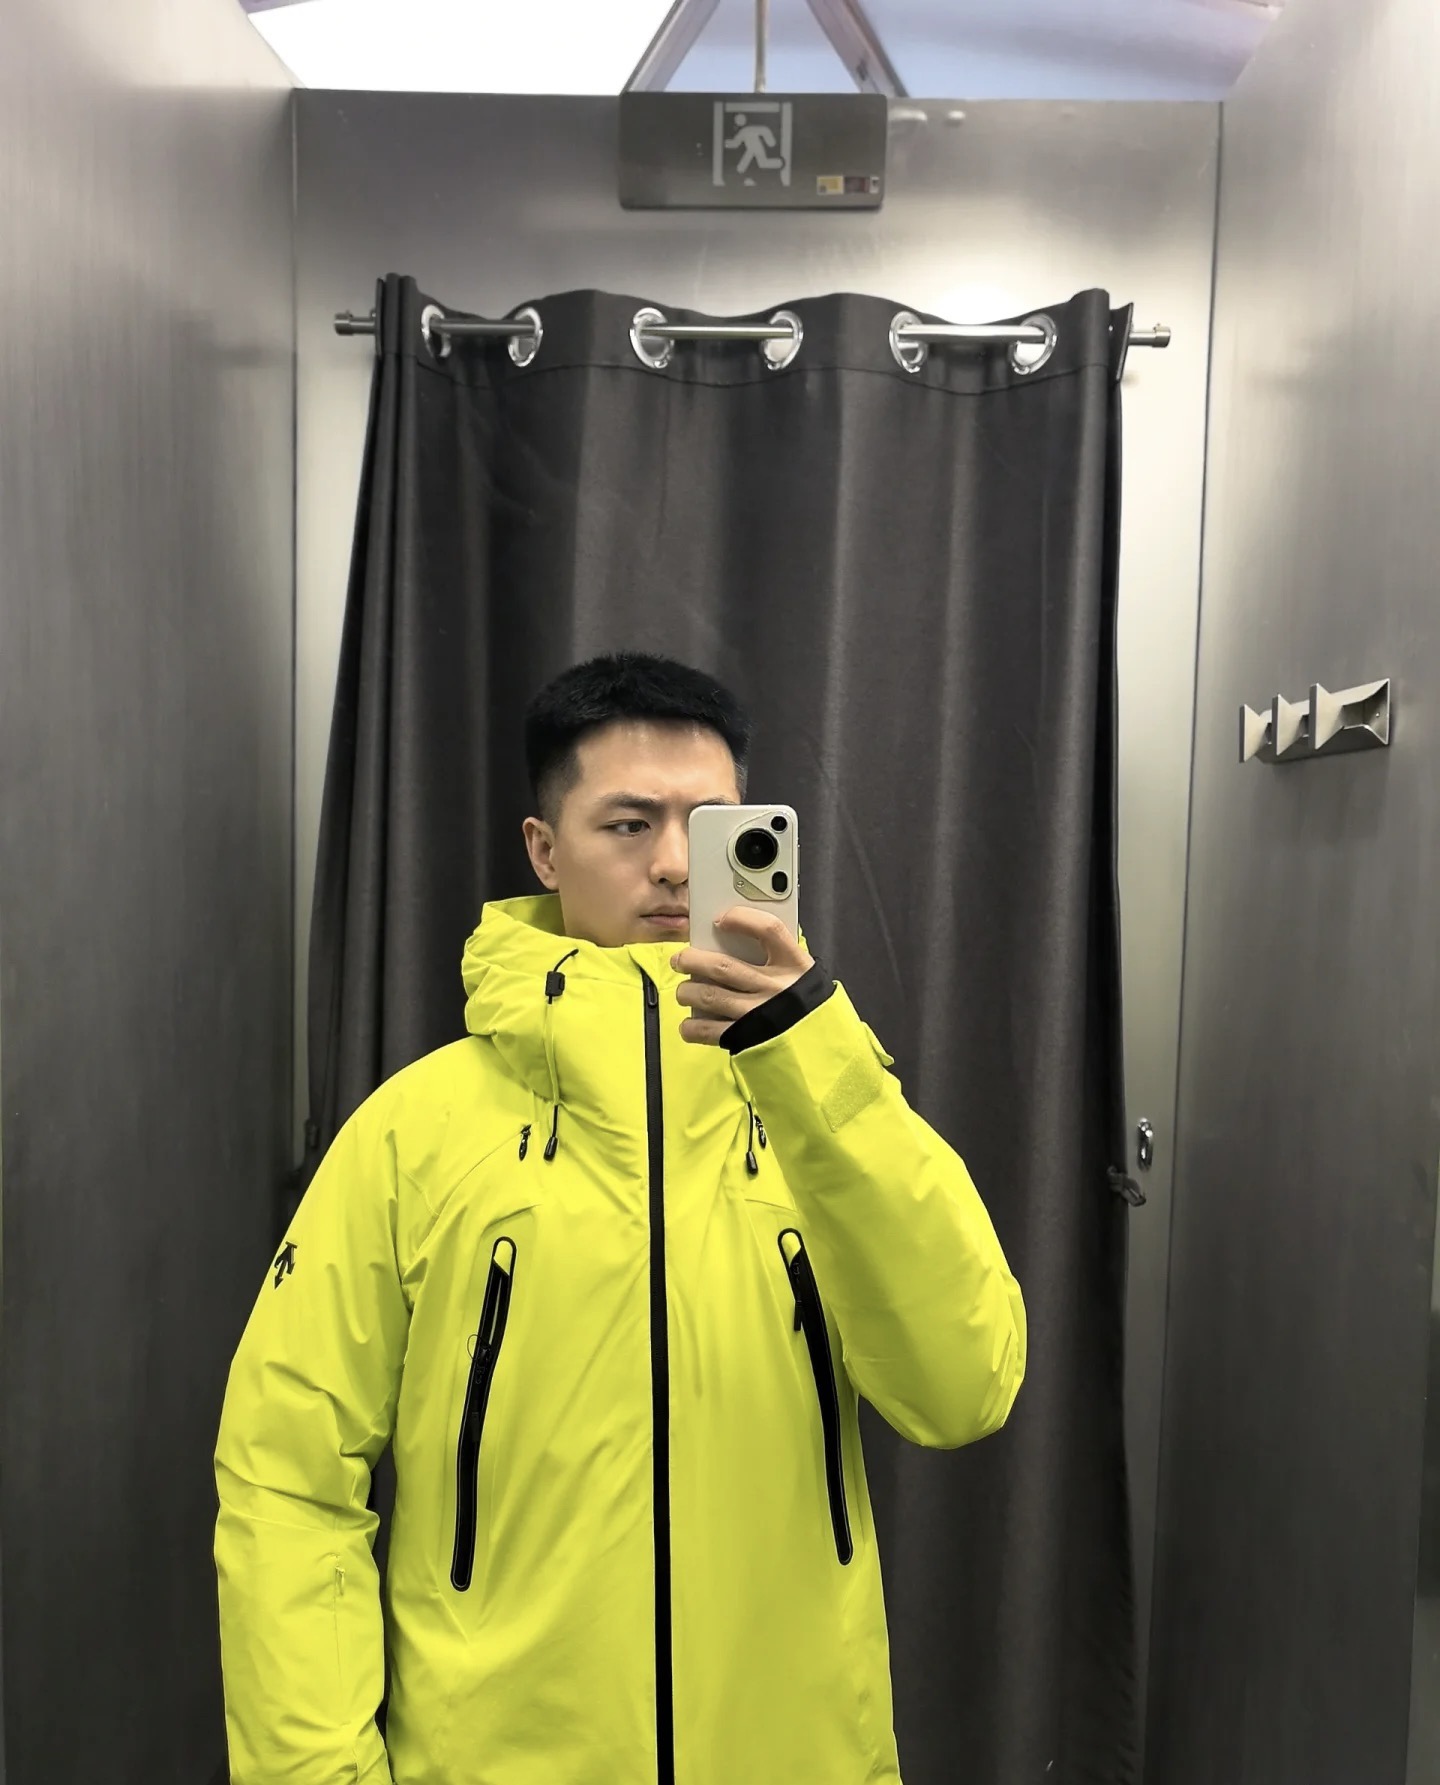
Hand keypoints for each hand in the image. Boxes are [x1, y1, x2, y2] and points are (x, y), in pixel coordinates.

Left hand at [671, 906, 814, 1045]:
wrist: (823, 1048)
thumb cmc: (806, 1005)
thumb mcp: (801, 974)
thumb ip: (777, 957)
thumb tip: (733, 940)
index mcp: (793, 965)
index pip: (768, 930)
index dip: (742, 919)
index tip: (721, 919)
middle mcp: (774, 988)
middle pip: (722, 966)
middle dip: (692, 959)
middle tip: (680, 959)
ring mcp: (758, 1014)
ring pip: (708, 996)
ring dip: (687, 992)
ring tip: (684, 991)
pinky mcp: (745, 1038)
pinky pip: (707, 1030)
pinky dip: (691, 1027)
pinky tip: (690, 1023)